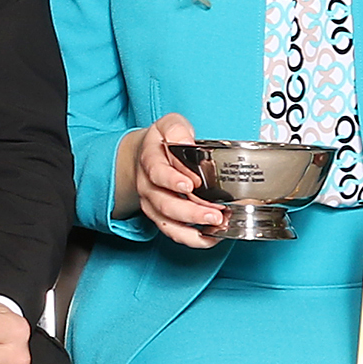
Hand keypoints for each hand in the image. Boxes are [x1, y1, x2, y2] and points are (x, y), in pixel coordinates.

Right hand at [131, 112, 226, 247]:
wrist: (145, 154)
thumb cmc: (163, 141)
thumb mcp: (169, 124)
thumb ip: (177, 130)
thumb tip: (187, 142)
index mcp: (149, 161)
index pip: (157, 173)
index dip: (172, 180)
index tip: (190, 185)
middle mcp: (147, 186)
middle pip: (164, 203)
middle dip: (190, 211)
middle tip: (216, 213)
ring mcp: (152, 203)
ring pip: (167, 222)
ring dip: (192, 229)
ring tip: (217, 227)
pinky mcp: (161, 216)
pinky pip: (172, 233)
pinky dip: (192, 239)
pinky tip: (211, 237)